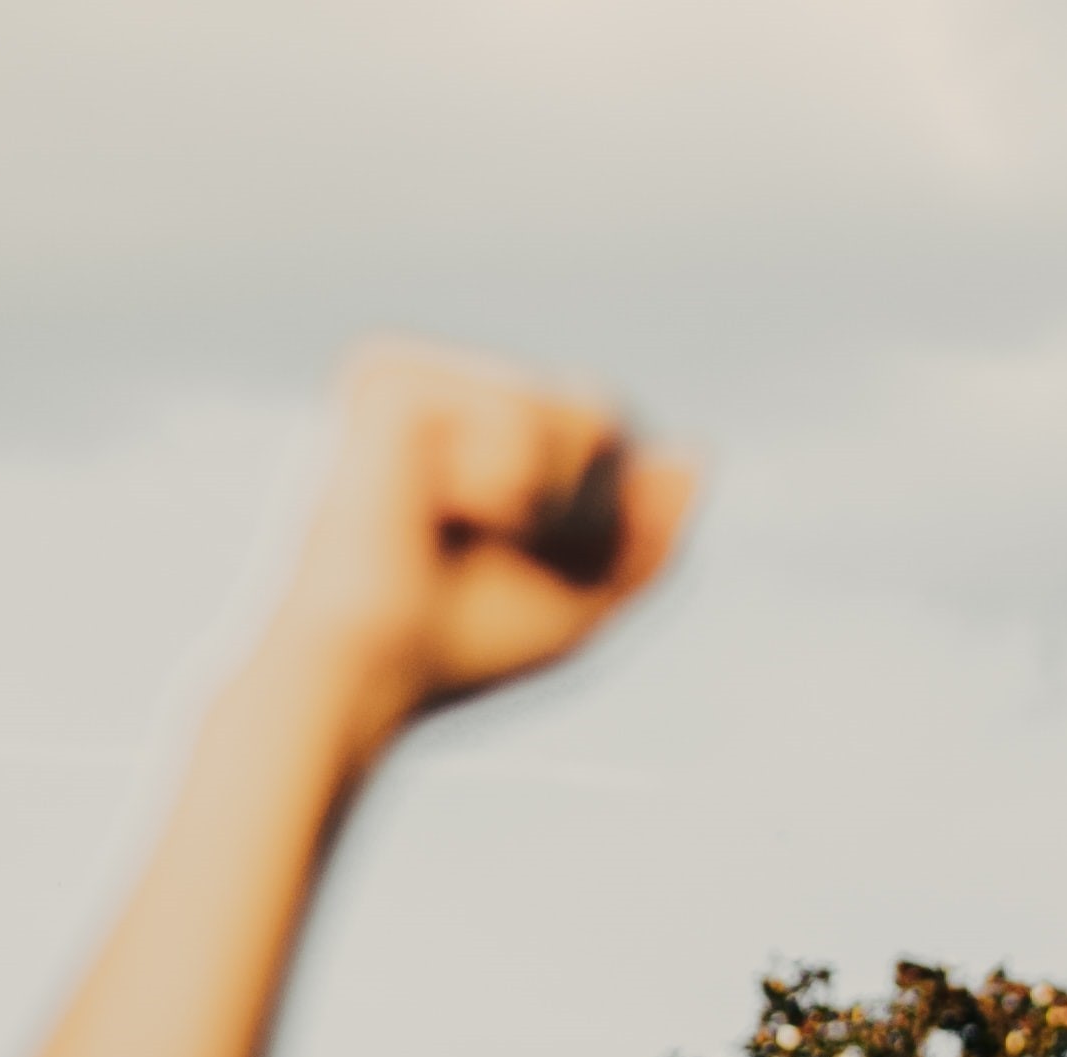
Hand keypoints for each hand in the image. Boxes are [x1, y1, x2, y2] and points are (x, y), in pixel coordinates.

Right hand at [271, 342, 698, 746]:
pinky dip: (497, 482)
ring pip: (570, 413)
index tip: (525, 563)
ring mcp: (421, 377)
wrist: (366, 669)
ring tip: (457, 528)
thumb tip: (699, 456)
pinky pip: (515, 416)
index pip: (603, 436)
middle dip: (581, 509)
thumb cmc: (455, 646)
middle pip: (600, 415)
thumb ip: (647, 539)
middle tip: (492, 549)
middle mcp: (452, 391)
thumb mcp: (581, 602)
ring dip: (542, 500)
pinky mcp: (392, 376)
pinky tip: (432, 506)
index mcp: (480, 434)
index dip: (598, 518)